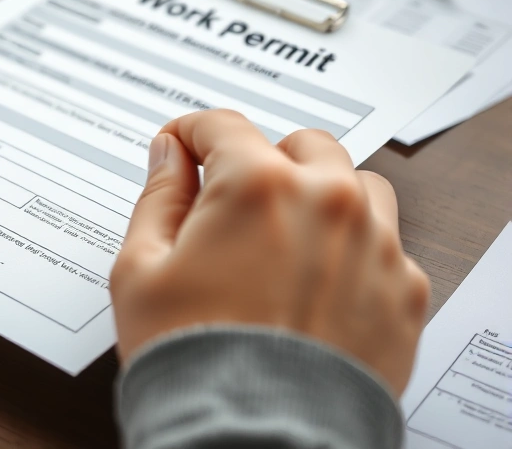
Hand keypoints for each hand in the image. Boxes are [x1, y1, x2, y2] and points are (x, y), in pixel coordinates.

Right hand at [110, 110, 429, 394]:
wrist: (253, 438)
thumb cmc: (192, 358)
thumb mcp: (140, 270)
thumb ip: (157, 197)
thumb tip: (169, 156)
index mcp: (257, 185)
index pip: (223, 127)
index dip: (191, 134)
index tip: (181, 148)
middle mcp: (327, 201)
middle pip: (299, 145)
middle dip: (263, 161)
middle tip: (233, 203)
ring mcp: (375, 245)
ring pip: (355, 185)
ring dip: (320, 195)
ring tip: (286, 239)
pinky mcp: (404, 291)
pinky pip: (385, 245)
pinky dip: (353, 251)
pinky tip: (317, 286)